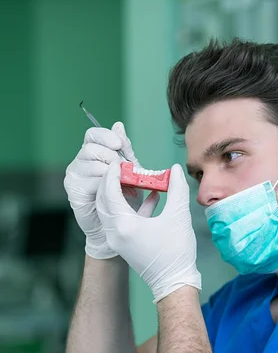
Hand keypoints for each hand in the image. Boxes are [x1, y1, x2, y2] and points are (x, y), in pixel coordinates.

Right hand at [64, 122, 143, 258]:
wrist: (117, 227)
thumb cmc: (124, 200)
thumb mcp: (130, 172)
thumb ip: (125, 151)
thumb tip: (119, 125)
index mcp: (94, 154)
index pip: (93, 135)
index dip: (105, 136)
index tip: (118, 145)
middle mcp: (81, 162)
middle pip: (91, 147)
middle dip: (111, 157)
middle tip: (124, 171)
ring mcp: (75, 175)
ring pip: (90, 163)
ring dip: (109, 173)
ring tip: (121, 185)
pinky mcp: (73, 190)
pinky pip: (88, 181)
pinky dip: (102, 186)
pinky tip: (110, 193)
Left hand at [96, 161, 201, 301]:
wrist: (173, 283)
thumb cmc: (176, 252)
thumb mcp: (179, 216)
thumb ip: (177, 189)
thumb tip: (175, 169)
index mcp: (124, 225)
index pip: (109, 191)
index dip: (113, 174)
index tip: (120, 161)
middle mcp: (115, 233)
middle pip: (104, 200)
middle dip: (112, 182)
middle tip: (125, 168)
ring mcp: (117, 240)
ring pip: (110, 210)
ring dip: (119, 194)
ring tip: (135, 181)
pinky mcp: (123, 245)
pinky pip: (119, 220)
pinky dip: (128, 207)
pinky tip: (150, 198)